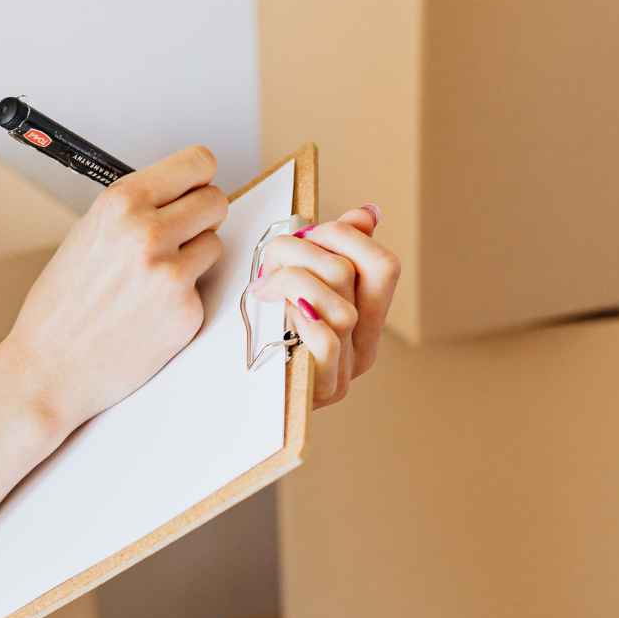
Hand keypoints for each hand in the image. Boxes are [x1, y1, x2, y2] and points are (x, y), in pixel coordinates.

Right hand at [0, 145, 228, 436]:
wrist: (48, 368)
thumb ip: (136, 210)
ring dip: (193, 257)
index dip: (198, 177)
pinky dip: (183, 298)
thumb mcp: (87, 234)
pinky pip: (203, 288)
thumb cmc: (60, 305)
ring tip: (153, 279)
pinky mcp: (187, 312)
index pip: (197, 163)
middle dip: (201, 216)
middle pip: (216, 201)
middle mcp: (149, 232)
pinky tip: (149, 312)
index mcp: (121, 203)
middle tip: (179, 234)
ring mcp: (171, 274)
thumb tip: (180, 195)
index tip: (195, 187)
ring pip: (214, 245)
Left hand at [244, 202, 398, 408]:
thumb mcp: (296, 287)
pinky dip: (301, 318)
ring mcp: (345, 373)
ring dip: (291, 281)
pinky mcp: (321, 392)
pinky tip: (273, 309)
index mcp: (366, 319)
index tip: (308, 231)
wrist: (234, 403)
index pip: (384, 266)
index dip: (346, 236)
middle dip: (303, 249)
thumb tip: (367, 214)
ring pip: (340, 307)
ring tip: (262, 285)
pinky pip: (327, 343)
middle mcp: (363, 347)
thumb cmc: (262, 339)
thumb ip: (330, 253)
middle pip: (353, 277)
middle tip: (270, 255)